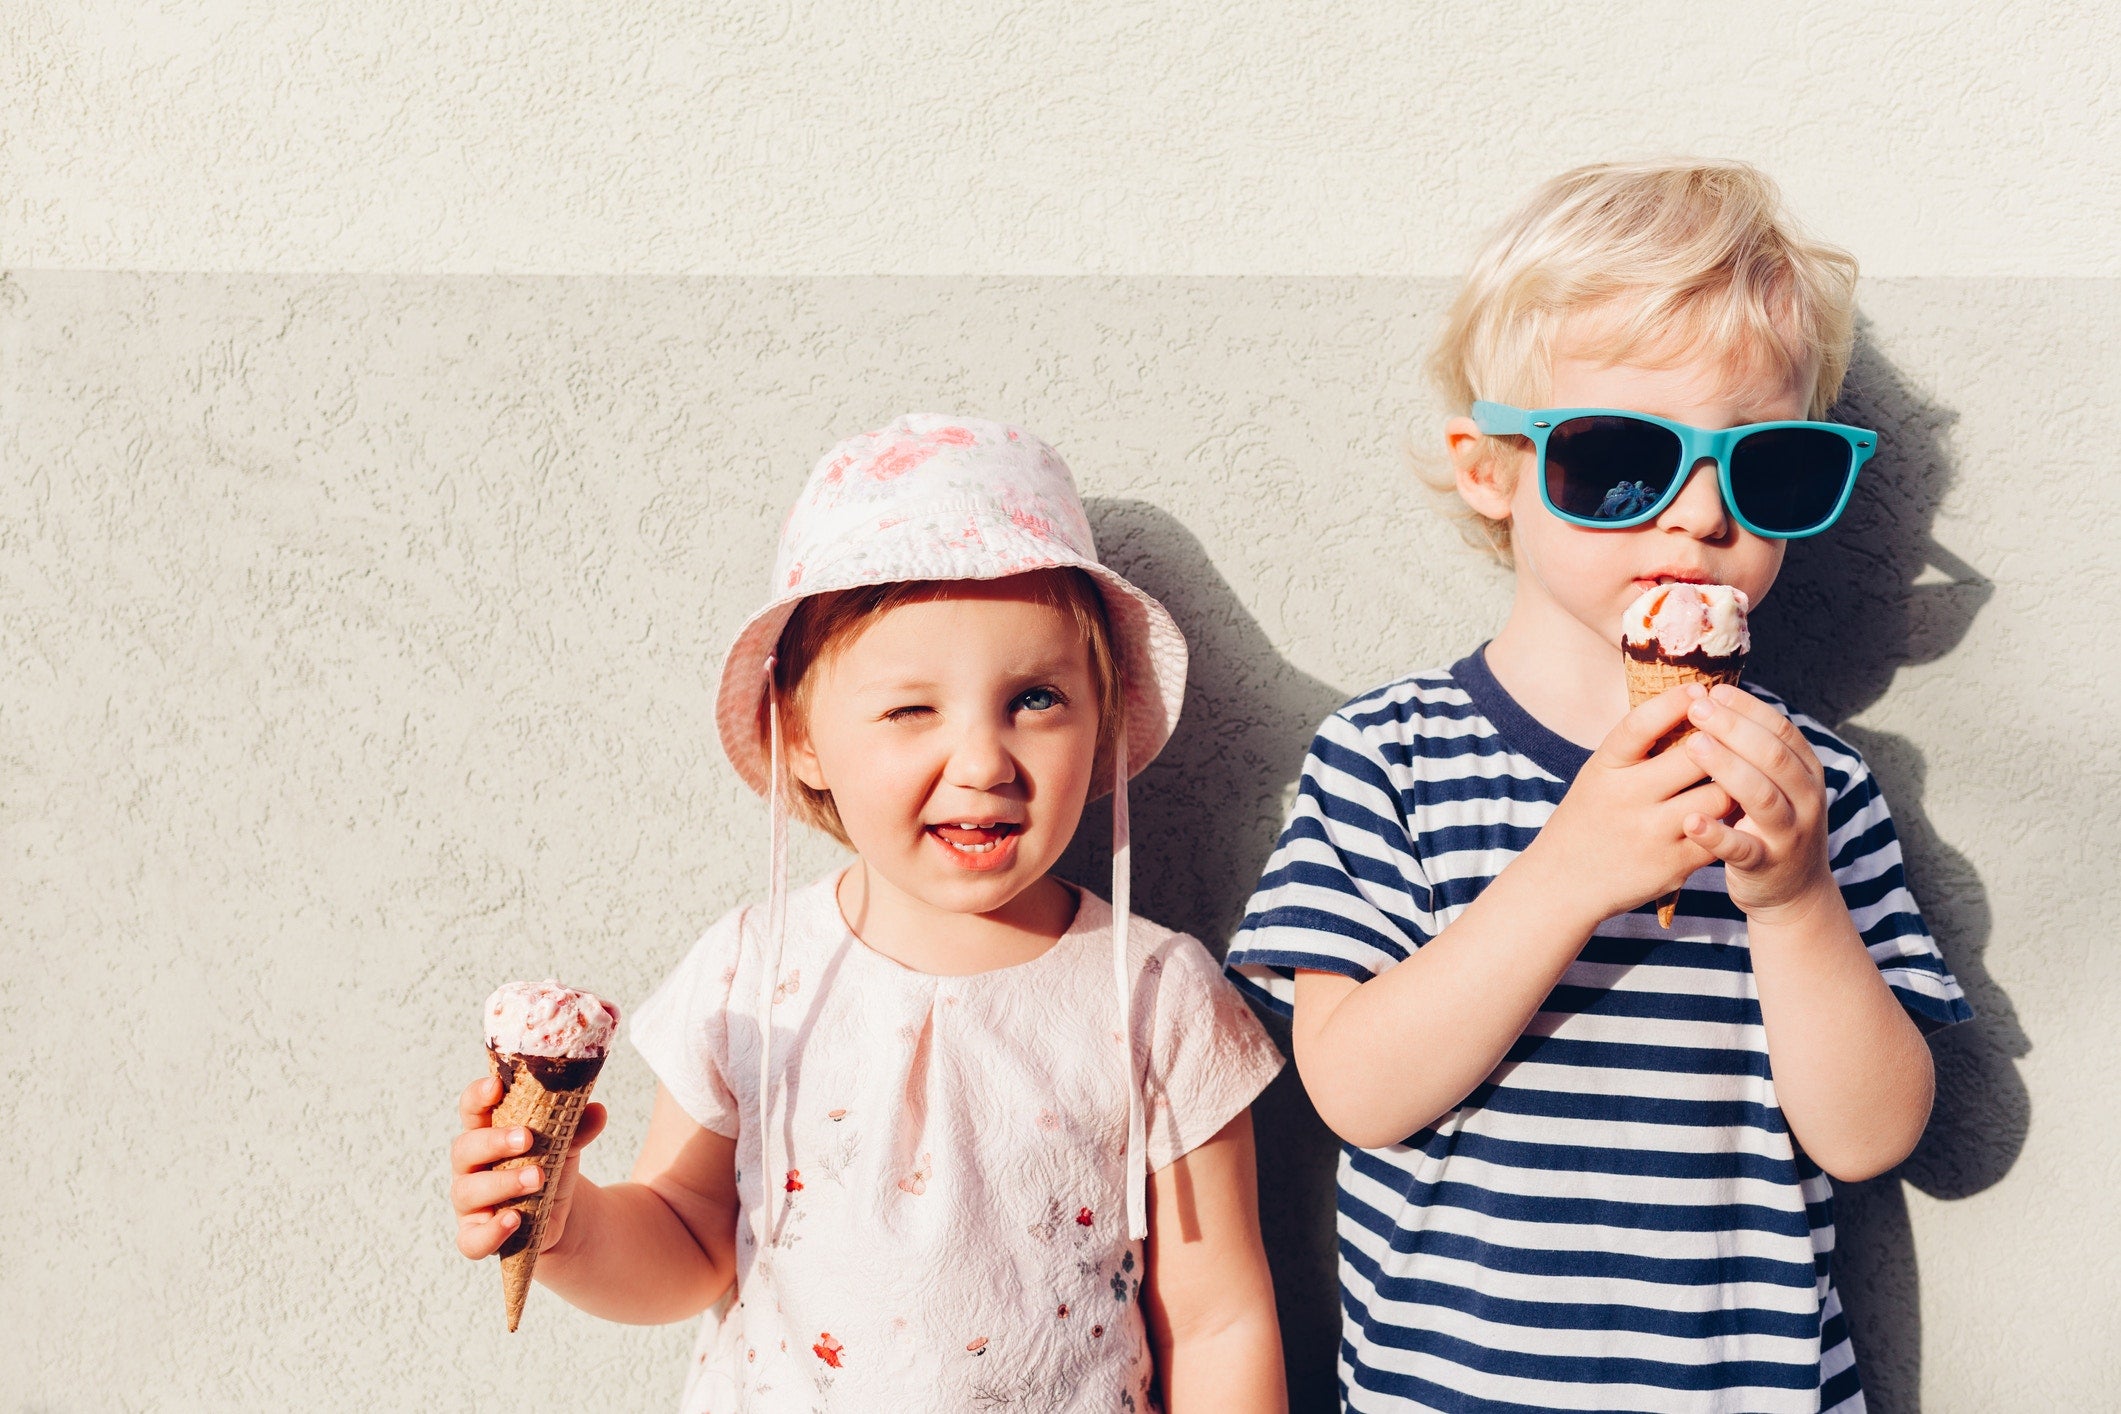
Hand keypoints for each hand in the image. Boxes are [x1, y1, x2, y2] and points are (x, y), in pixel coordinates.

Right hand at [449, 1074, 608, 1260]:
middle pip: (465, 1148)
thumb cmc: (549, 1164)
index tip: (496, 1085)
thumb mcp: (565, 1143)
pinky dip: (491, 1231)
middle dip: (494, 1141)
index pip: (472, 1110)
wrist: (556, 1212)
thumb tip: (597, 1111)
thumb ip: (577, 1127)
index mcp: (486, 1132)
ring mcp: (470, 1202)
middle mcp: (471, 1166)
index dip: (478, 1096)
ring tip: (537, 1177)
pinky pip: (471, 1239)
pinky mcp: (476, 1234)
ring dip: (503, 1183)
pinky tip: (515, 1220)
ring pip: (468, 1192)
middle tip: (526, 1137)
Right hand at [1528, 686, 1735, 923]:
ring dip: (1735, 783)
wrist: (1563, 883)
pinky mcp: (1673, 865)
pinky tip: (1734, 812)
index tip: (1701, 689)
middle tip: (1739, 733)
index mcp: (1604, 768)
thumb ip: (1639, 748)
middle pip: (1694, 757)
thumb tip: (1695, 702)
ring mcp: (1651, 833)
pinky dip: (1732, 821)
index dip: (1675, 702)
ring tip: (1744, 775)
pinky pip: (1721, 834)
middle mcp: (1626, 798)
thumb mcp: (1599, 775)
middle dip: (1722, 741)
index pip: (1641, 724)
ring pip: (1718, 795)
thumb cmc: (1589, 818)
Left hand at [1678, 684, 1835, 922]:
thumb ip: (1754, 751)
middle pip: (1773, 756)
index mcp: (1806, 772)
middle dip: (1734, 728)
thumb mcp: (1775, 784)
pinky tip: (1690, 819)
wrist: (1793, 893)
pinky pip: (1742, 849)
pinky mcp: (1766, 866)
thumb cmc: (1770, 824)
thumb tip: (1713, 697)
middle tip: (1697, 708)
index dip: (1748, 708)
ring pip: (1763, 796)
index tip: (1713, 690)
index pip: (1781, 730)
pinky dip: (1717, 834)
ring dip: (1727, 768)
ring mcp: (1789, 834)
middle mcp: (1806, 800)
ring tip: (1692, 746)